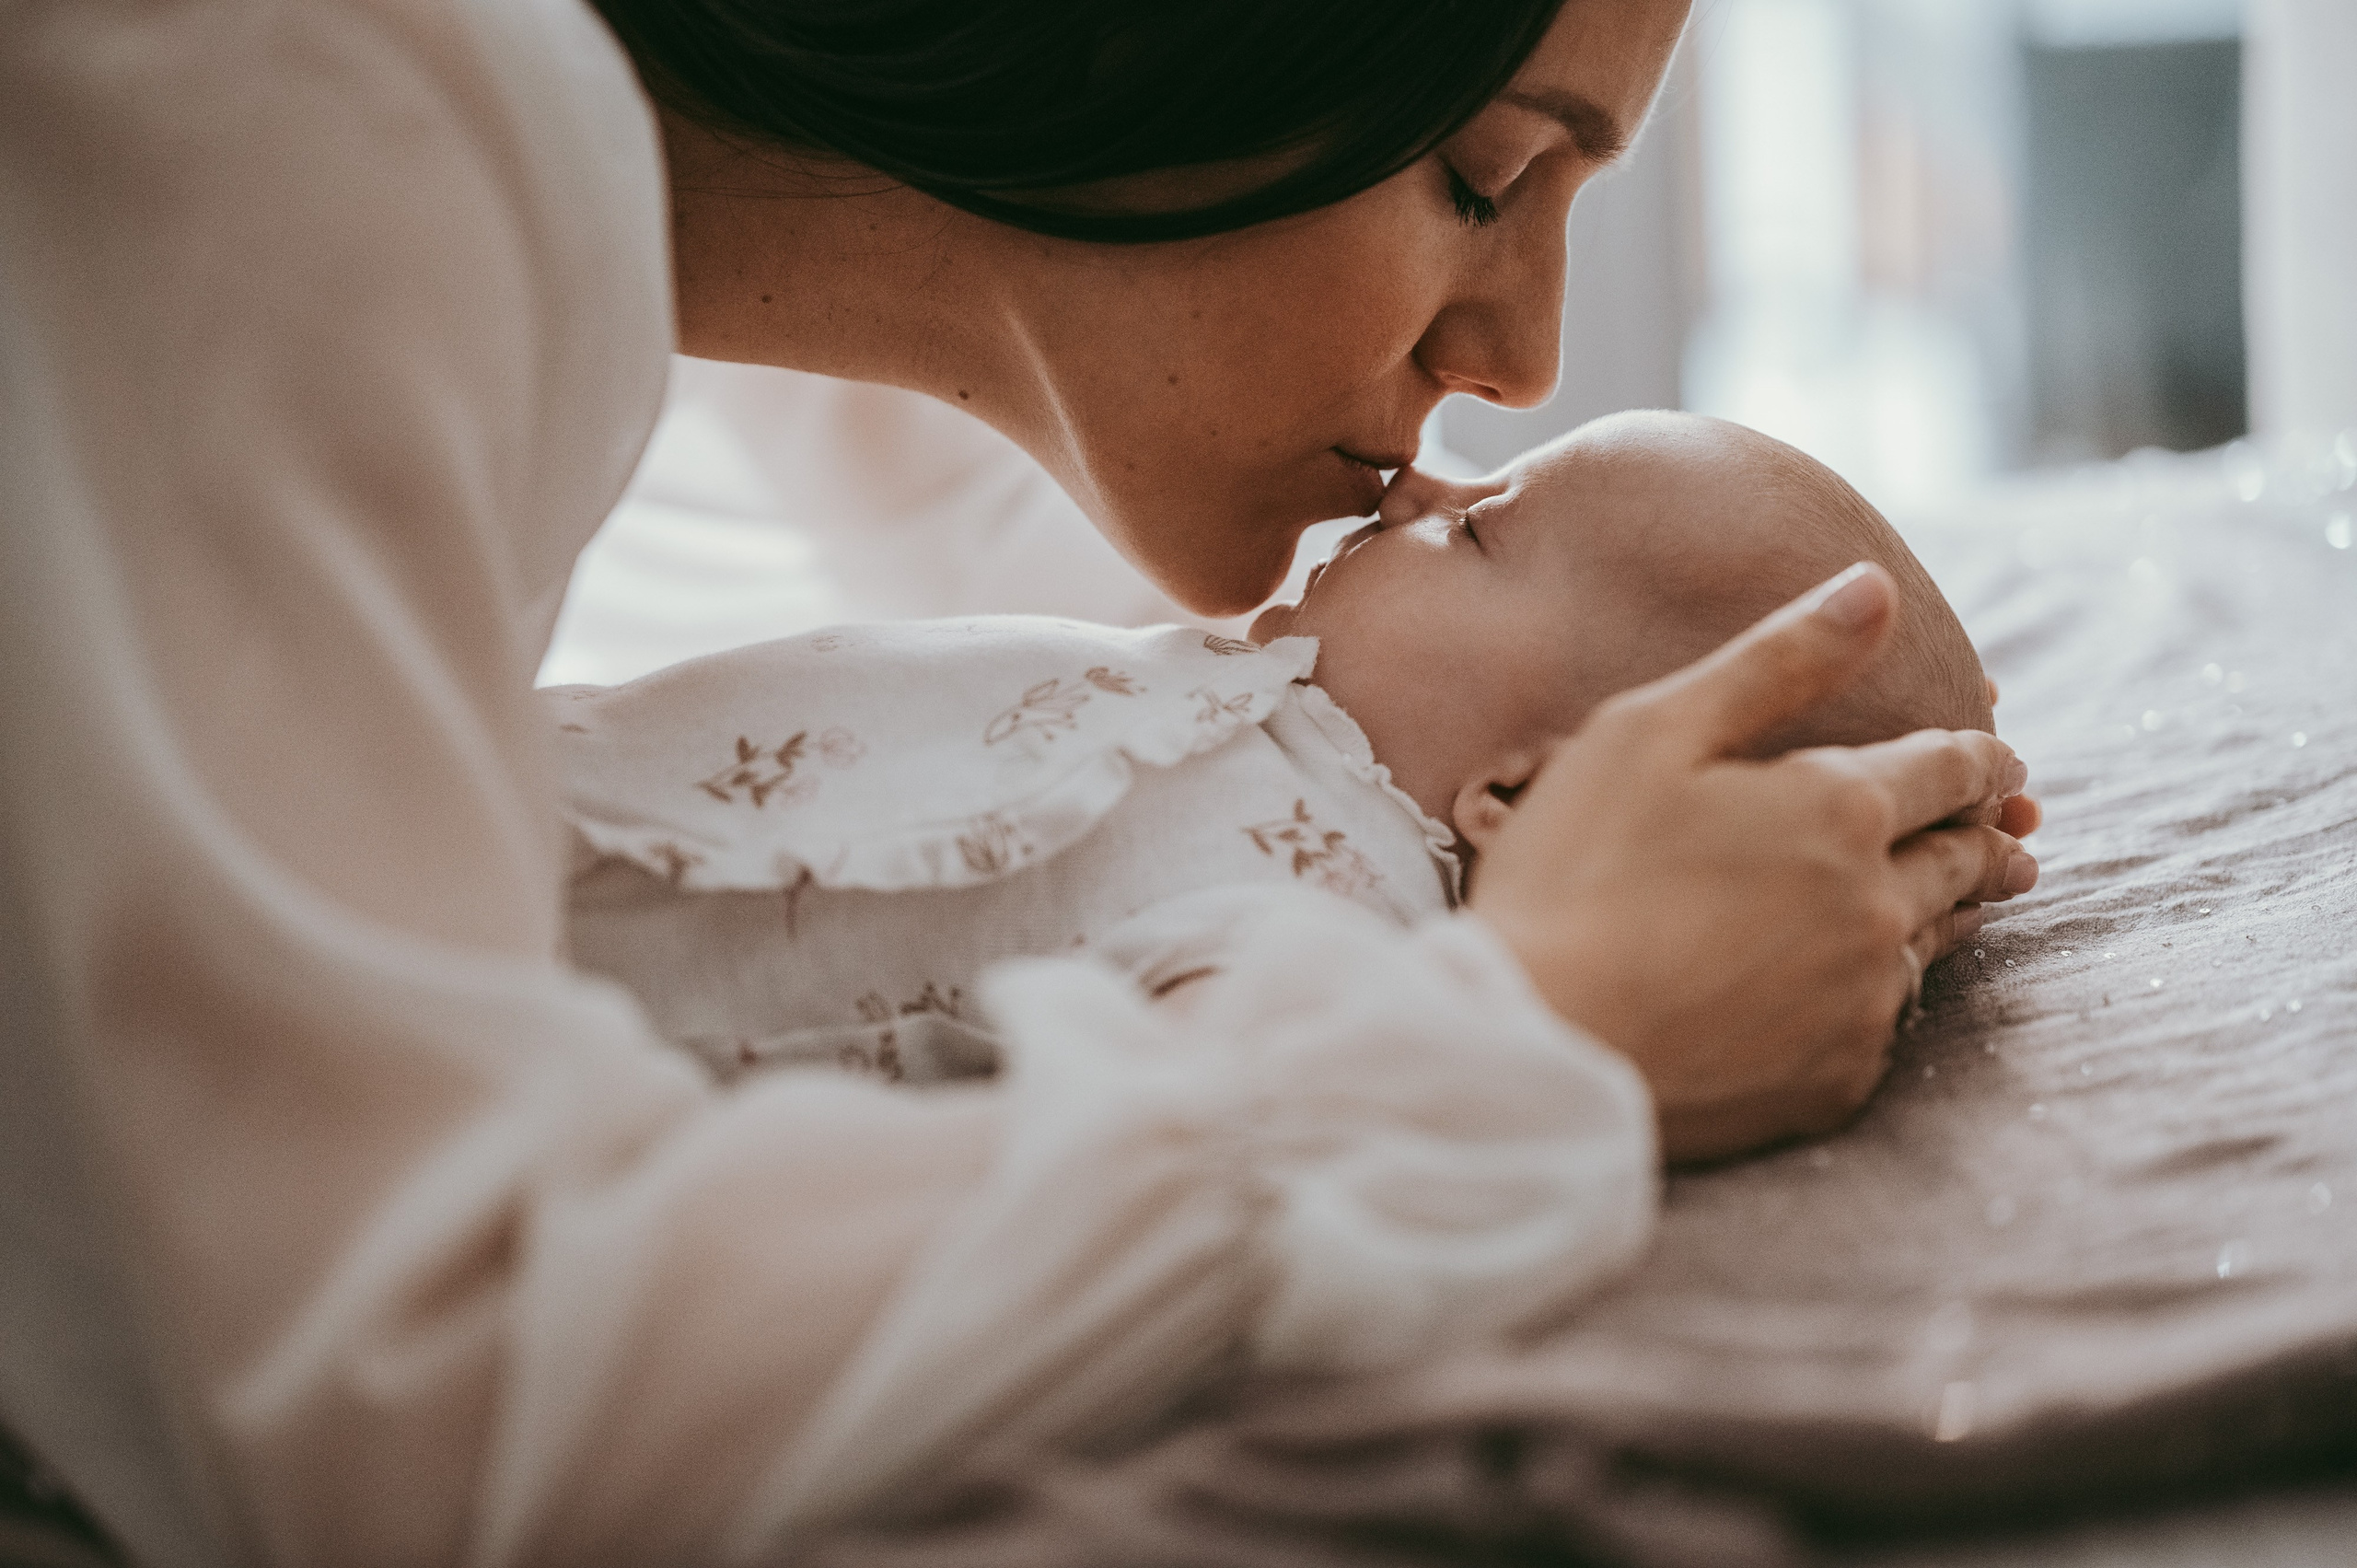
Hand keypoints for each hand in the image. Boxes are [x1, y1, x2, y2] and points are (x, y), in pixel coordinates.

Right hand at [1468, 565, 2035, 1164]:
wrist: (1538, 1043)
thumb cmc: (1573, 873)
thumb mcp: (1653, 732)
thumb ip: (1776, 658)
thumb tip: (1876, 587)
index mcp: (1841, 807)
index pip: (1949, 768)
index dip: (1981, 759)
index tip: (2005, 762)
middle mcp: (1876, 903)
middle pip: (1961, 860)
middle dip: (1987, 838)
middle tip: (2012, 837)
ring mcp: (1861, 1000)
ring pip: (1934, 943)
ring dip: (1955, 913)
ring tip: (1973, 903)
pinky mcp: (1835, 1080)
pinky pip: (1883, 1023)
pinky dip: (1883, 993)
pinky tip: (1867, 989)